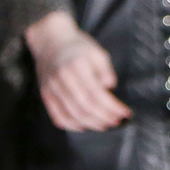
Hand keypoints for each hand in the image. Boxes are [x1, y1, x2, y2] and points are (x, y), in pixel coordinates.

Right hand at [24, 10, 131, 131]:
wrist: (51, 42)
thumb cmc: (78, 47)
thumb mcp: (97, 52)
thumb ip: (105, 70)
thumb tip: (110, 88)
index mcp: (77, 67)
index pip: (96, 94)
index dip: (111, 107)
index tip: (125, 113)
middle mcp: (62, 80)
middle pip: (84, 107)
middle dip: (103, 118)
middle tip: (118, 121)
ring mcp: (51, 89)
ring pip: (71, 115)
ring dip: (91, 124)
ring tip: (106, 125)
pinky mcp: (45, 96)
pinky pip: (58, 117)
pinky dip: (72, 125)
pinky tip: (85, 126)